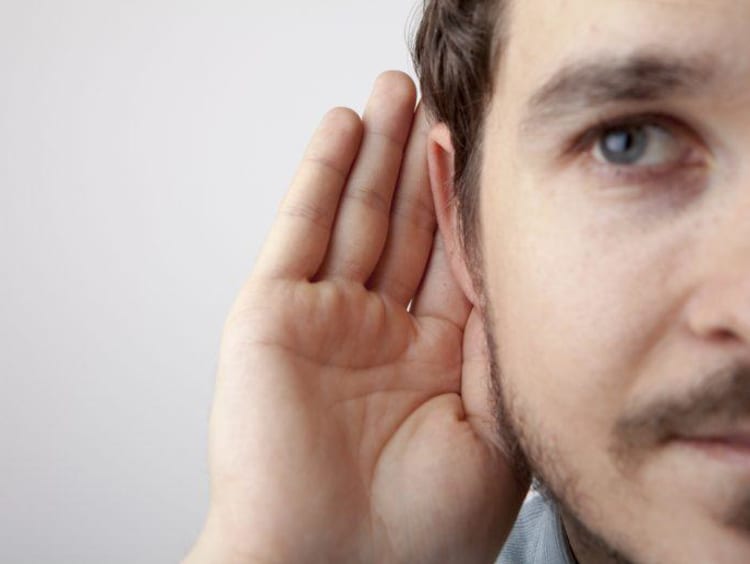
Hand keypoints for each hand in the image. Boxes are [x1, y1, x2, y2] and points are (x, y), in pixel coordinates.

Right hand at [186, 71, 525, 563]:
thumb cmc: (414, 530)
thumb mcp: (492, 429)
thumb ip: (498, 345)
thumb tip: (504, 270)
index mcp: (432, 360)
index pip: (452, 260)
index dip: (463, 201)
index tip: (476, 147)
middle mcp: (378, 332)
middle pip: (403, 225)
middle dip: (416, 161)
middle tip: (429, 100)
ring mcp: (324, 318)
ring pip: (354, 214)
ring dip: (373, 152)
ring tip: (391, 93)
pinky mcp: (272, 313)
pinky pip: (300, 230)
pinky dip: (321, 176)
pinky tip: (343, 130)